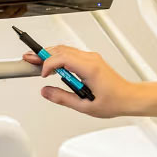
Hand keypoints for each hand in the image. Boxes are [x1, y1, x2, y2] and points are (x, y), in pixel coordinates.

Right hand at [20, 46, 156, 119]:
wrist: (130, 98)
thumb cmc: (115, 101)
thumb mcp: (85, 106)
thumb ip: (63, 98)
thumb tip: (46, 92)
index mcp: (89, 68)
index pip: (62, 58)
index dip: (47, 64)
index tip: (41, 75)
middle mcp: (90, 59)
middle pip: (60, 50)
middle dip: (42, 54)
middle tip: (27, 60)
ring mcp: (90, 58)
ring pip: (65, 50)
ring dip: (49, 55)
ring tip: (35, 62)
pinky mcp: (90, 60)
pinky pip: (70, 54)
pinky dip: (58, 58)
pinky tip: (51, 66)